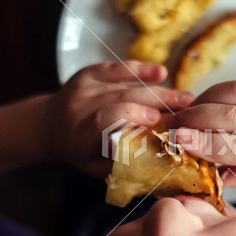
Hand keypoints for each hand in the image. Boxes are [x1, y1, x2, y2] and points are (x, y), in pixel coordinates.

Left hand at [44, 60, 193, 176]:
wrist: (48, 126)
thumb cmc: (78, 151)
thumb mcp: (94, 167)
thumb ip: (121, 163)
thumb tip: (158, 165)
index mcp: (79, 134)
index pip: (104, 118)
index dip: (131, 115)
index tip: (157, 120)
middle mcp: (79, 106)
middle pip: (121, 98)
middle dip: (157, 100)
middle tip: (188, 107)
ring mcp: (83, 87)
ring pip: (125, 85)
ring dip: (158, 90)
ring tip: (185, 96)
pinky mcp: (89, 73)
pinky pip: (117, 68)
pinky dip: (140, 69)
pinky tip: (161, 72)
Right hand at [168, 81, 235, 193]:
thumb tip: (210, 175)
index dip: (203, 144)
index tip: (176, 141)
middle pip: (231, 115)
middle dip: (194, 120)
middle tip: (172, 127)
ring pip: (235, 92)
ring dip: (203, 100)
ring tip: (186, 113)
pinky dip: (219, 93)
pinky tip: (207, 103)